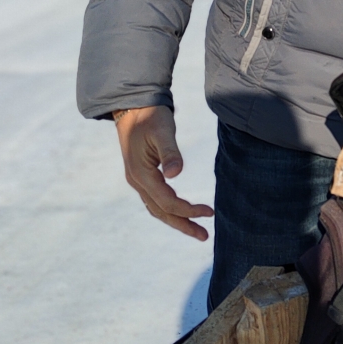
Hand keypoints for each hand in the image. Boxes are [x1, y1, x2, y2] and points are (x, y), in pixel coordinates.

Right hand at [115, 106, 213, 240]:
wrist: (133, 107)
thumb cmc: (150, 117)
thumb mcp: (162, 131)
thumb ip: (170, 153)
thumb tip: (176, 174)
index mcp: (141, 173)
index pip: (167, 202)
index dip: (188, 210)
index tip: (209, 212)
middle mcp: (137, 181)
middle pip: (161, 212)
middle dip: (183, 225)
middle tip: (205, 236)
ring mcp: (137, 180)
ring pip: (157, 208)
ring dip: (177, 221)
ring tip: (197, 230)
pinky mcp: (142, 176)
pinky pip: (155, 200)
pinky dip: (169, 210)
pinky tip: (182, 212)